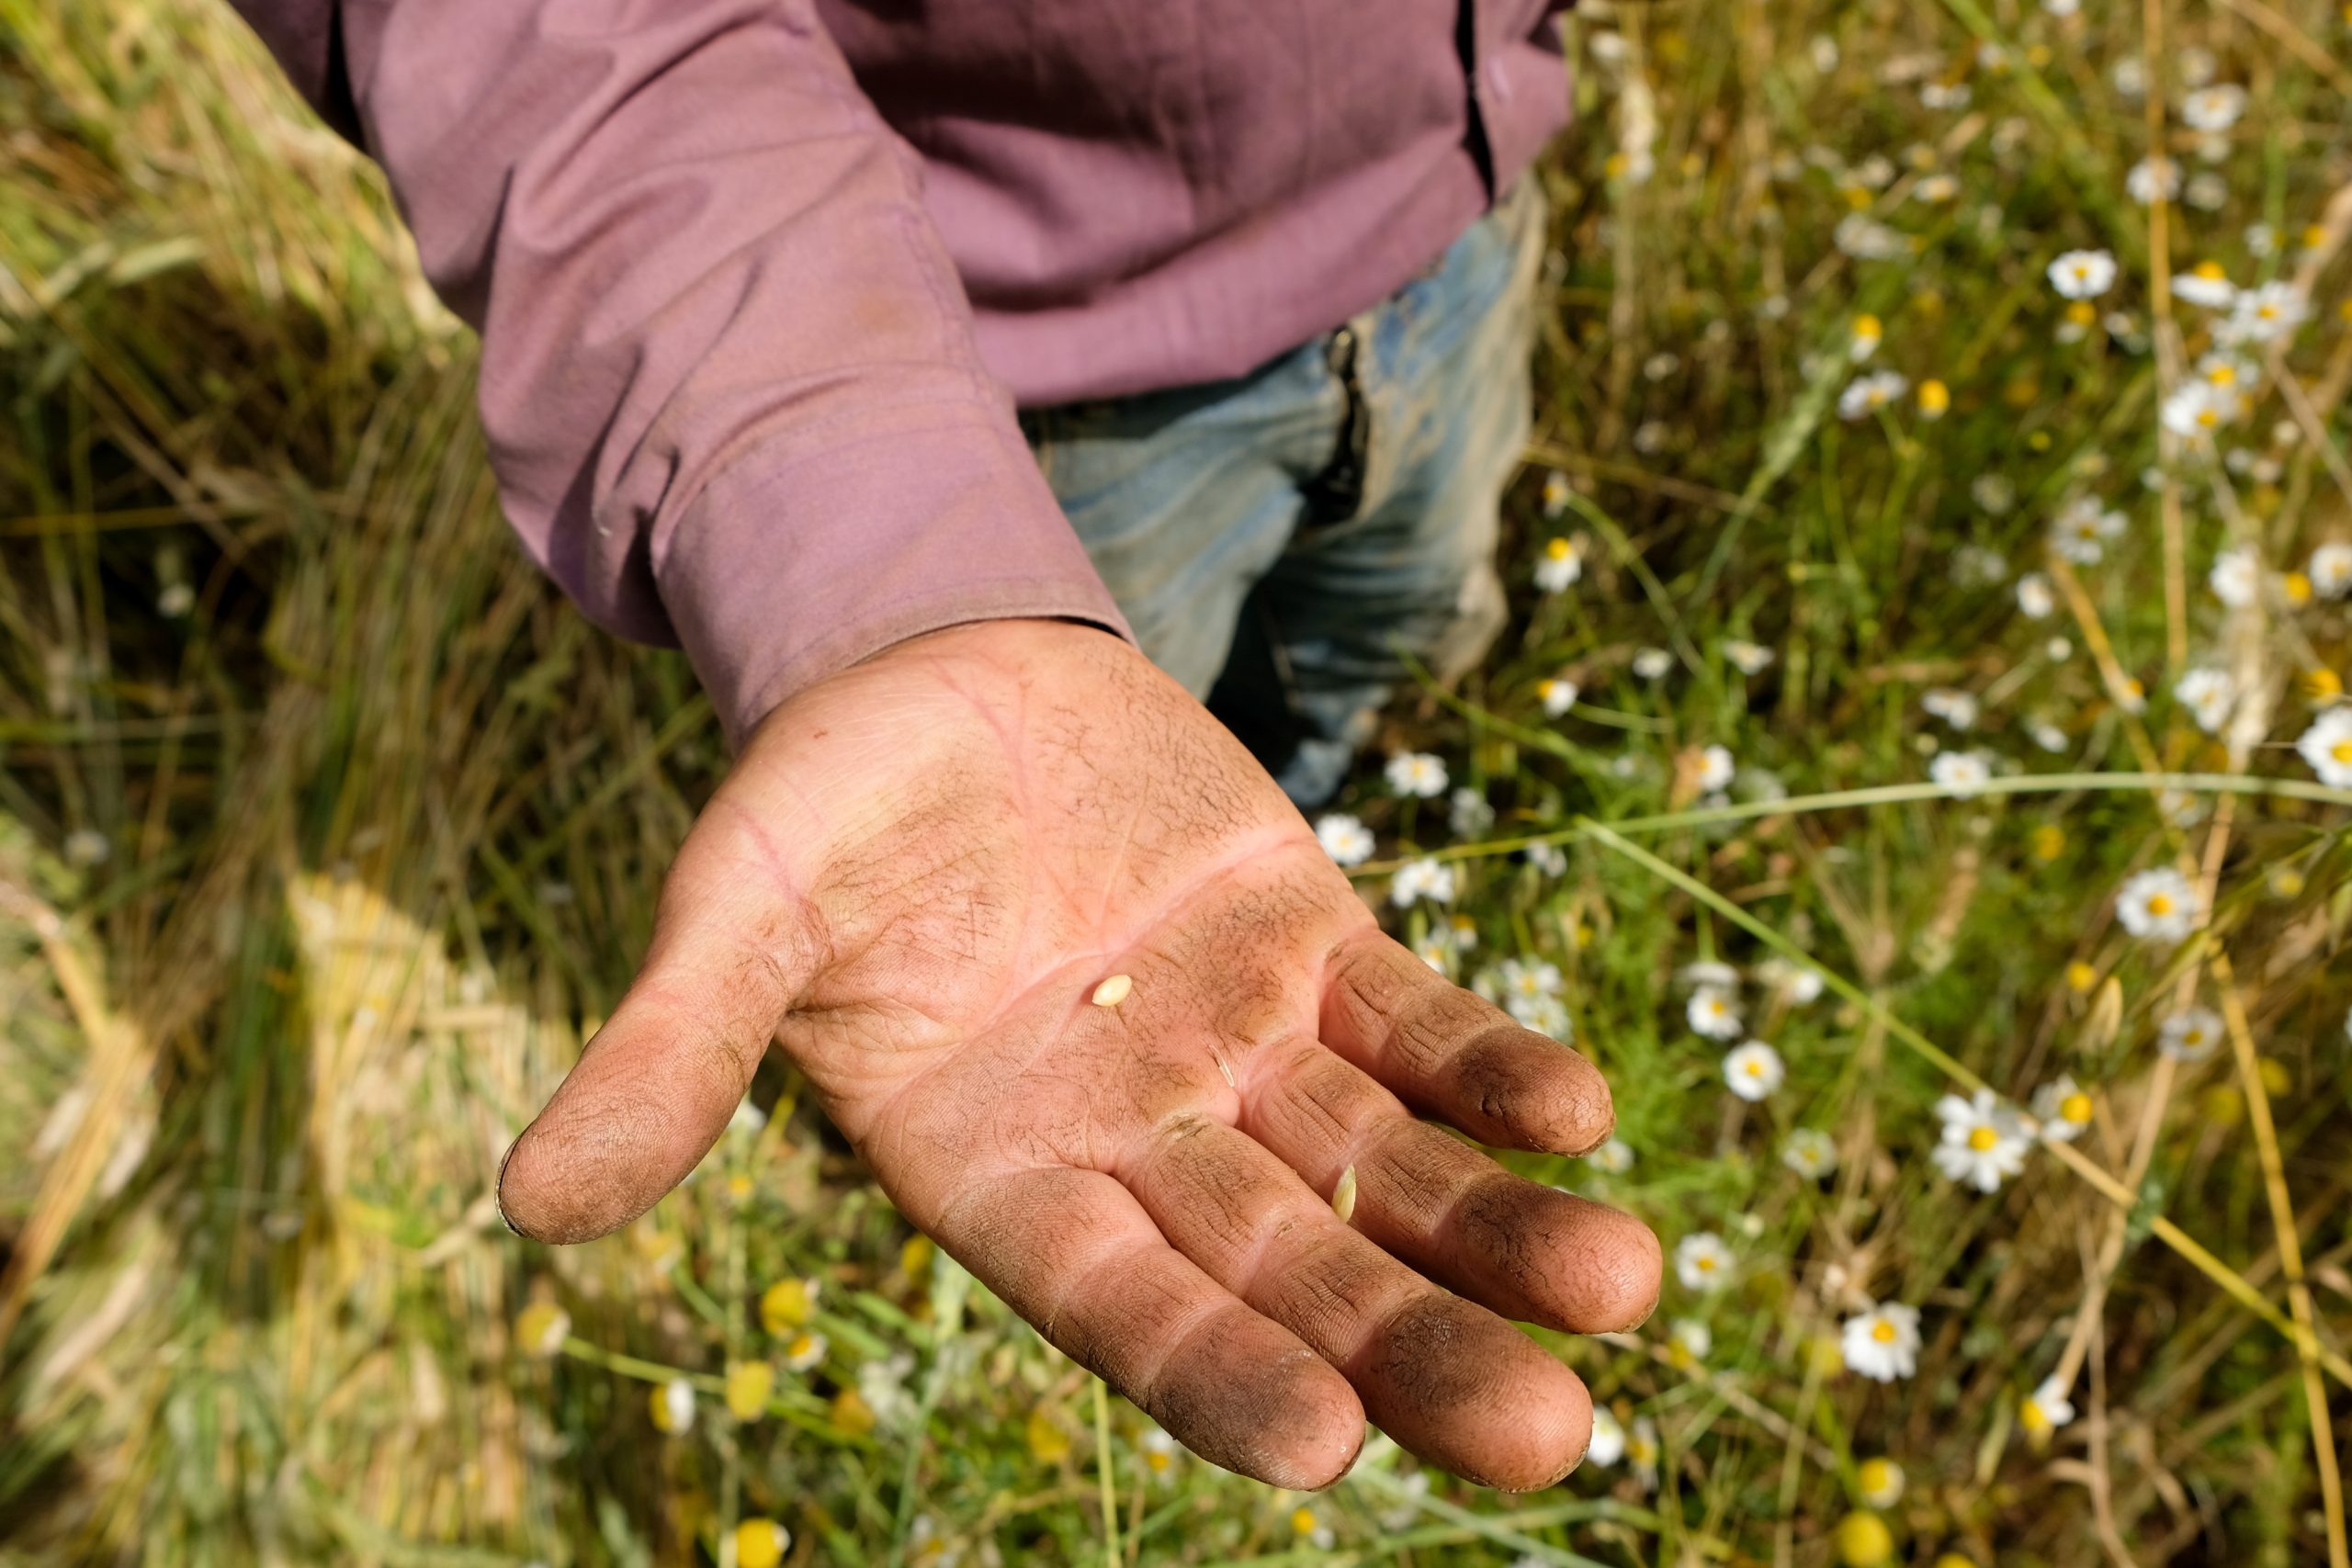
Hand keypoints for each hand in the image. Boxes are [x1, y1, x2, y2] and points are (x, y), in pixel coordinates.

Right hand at [497, 619, 1658, 1488]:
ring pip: (1380, 1170)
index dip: (1211, 1372)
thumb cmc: (819, 805)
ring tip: (1622, 1283)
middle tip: (1548, 1440)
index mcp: (995, 1174)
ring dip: (1495, 1230)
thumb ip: (673, 1051)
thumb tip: (527, 1206)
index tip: (1325, 1450)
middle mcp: (1134, 1144)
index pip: (1116, 1304)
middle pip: (1287, 1270)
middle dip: (1409, 1347)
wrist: (934, 673)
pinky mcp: (1312, 950)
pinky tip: (1578, 1111)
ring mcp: (1237, 1053)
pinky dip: (1489, 1070)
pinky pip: (1414, 1027)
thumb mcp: (736, 908)